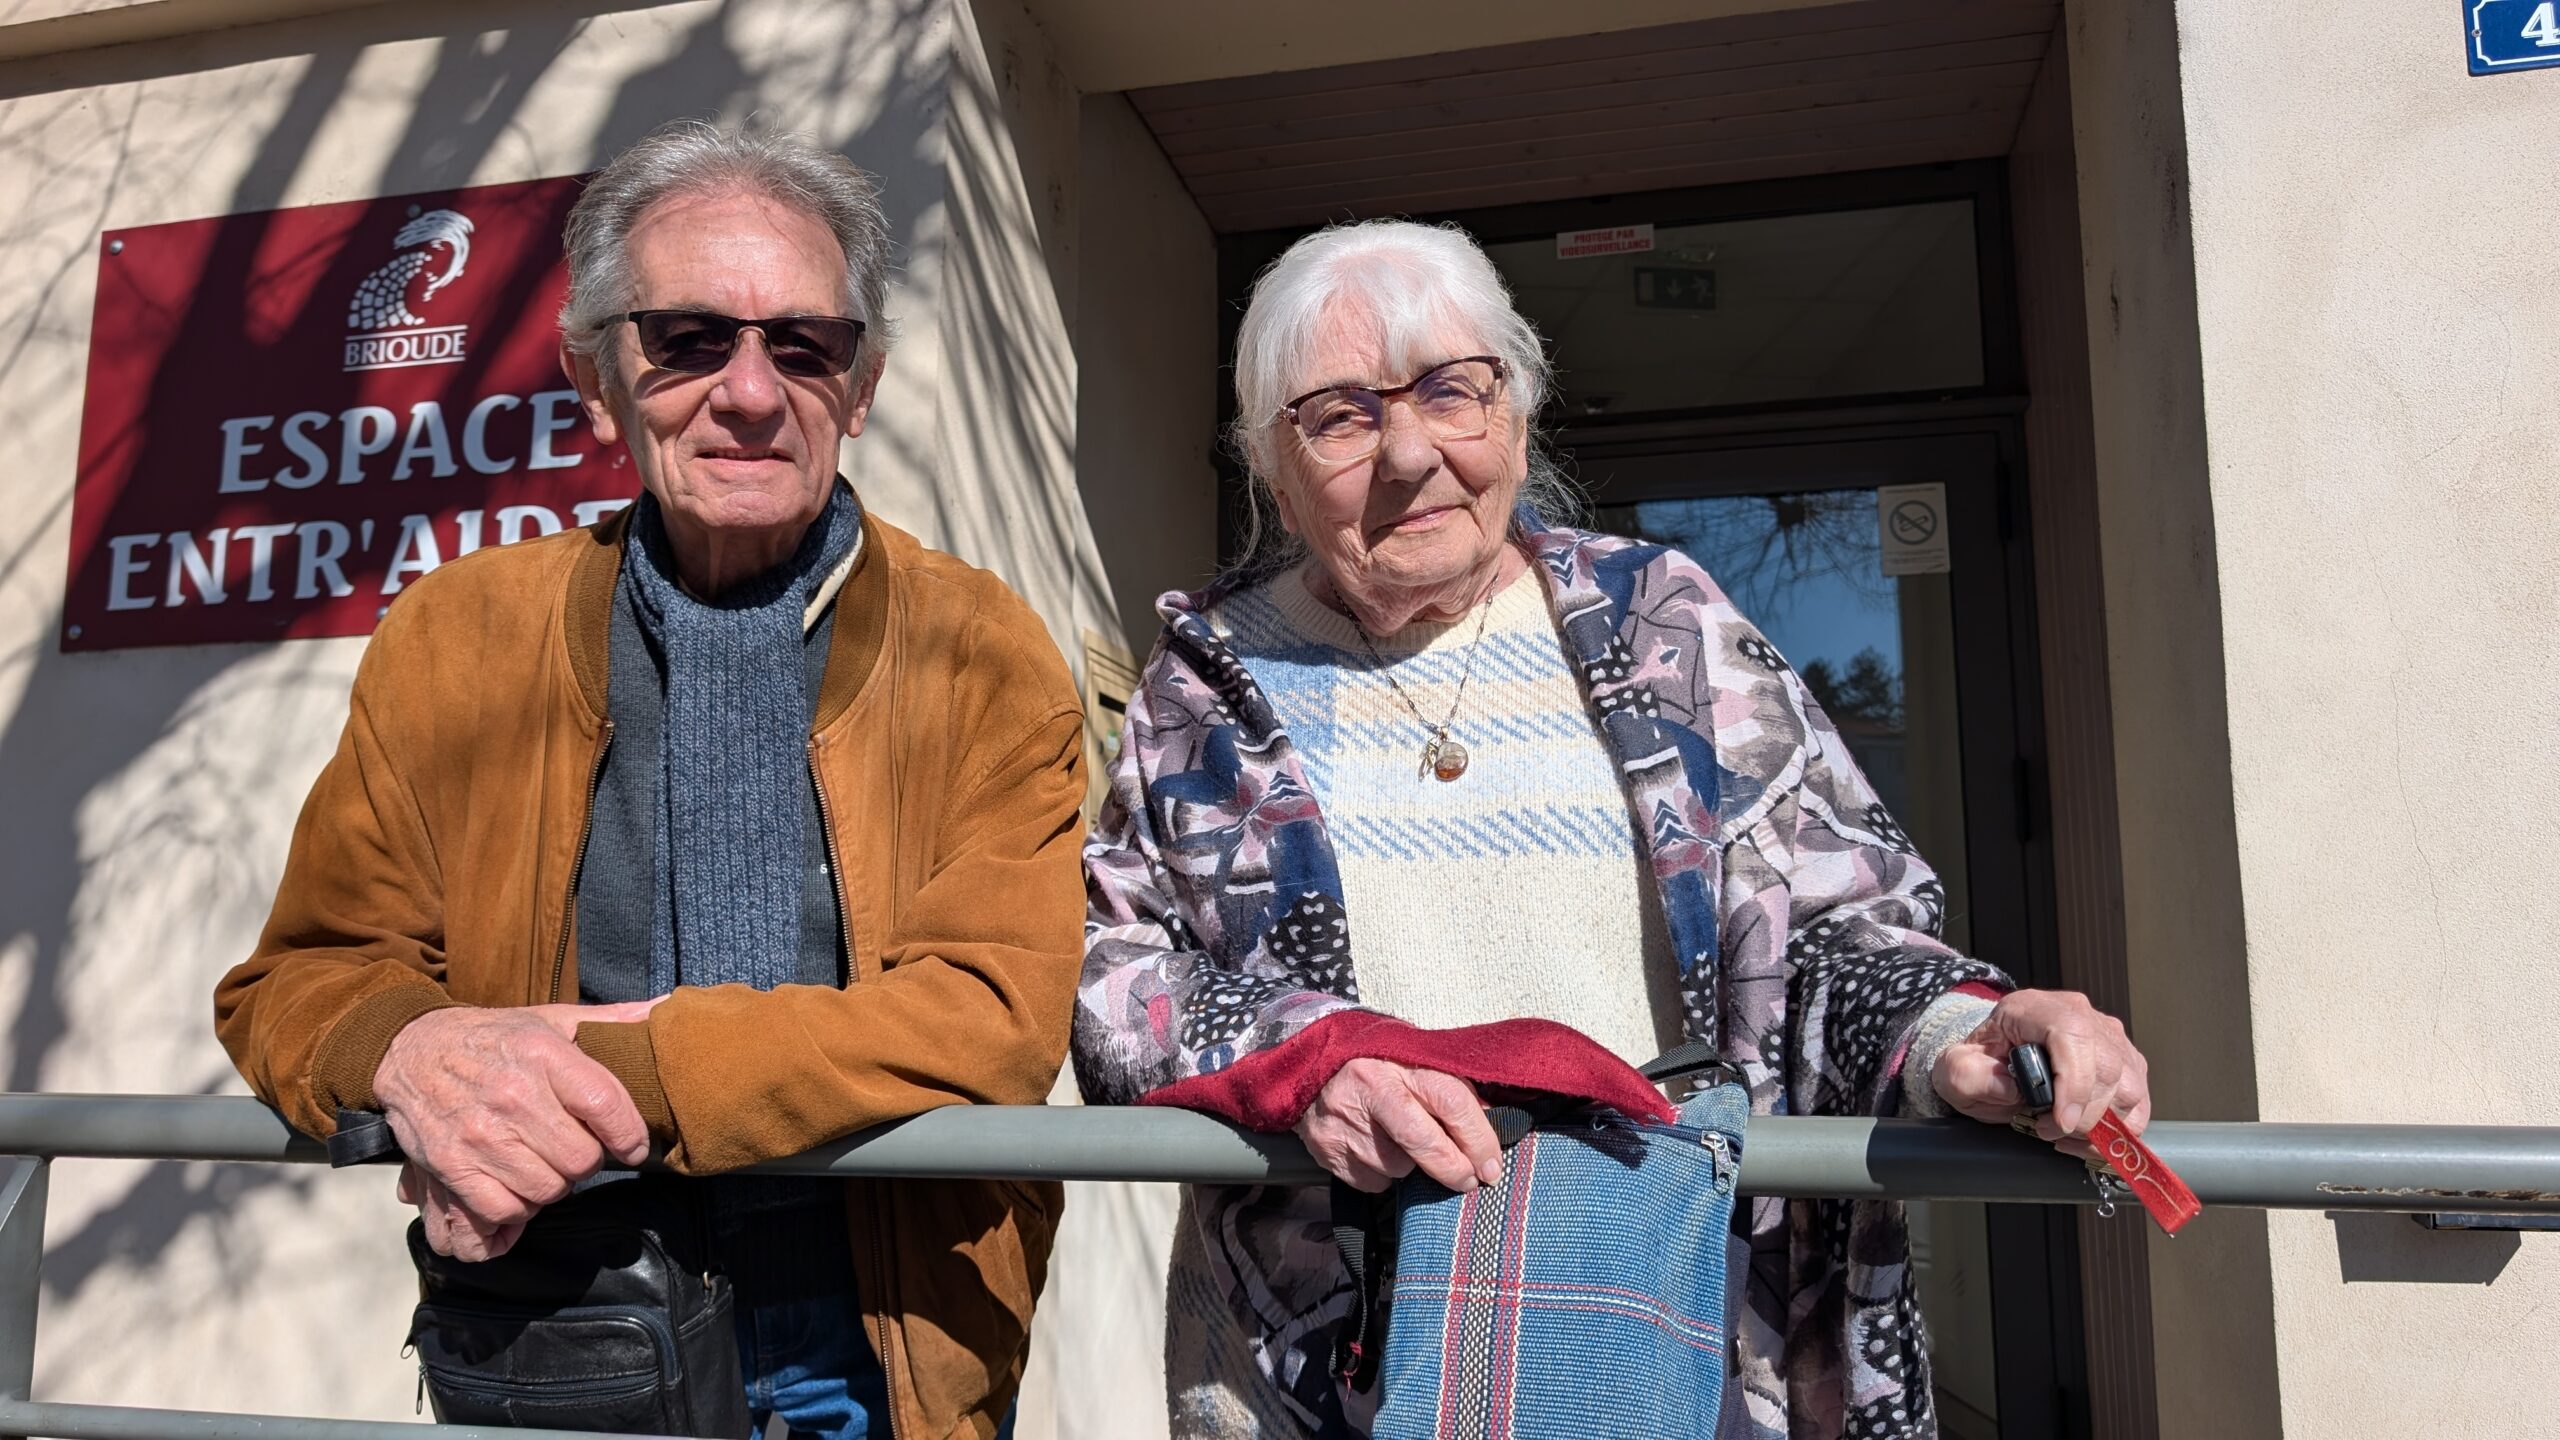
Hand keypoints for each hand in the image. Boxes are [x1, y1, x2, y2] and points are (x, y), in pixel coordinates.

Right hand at [375, 999, 660, 1259]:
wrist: (408, 1049)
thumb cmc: (492, 1038)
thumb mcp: (549, 1019)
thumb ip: (608, 1020)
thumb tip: (667, 1008)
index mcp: (542, 1054)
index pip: (606, 1103)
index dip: (630, 1135)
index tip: (633, 1146)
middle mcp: (512, 1094)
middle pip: (580, 1158)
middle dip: (587, 1160)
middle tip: (574, 1148)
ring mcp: (479, 1133)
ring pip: (546, 1189)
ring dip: (552, 1185)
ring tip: (544, 1164)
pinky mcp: (451, 1164)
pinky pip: (503, 1210)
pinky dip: (515, 1208)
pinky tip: (514, 1184)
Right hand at [1293, 1058, 1503, 1193]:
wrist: (1311, 1064)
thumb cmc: (1377, 1062)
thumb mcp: (1415, 1058)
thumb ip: (1450, 1085)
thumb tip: (1492, 1122)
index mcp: (1402, 1062)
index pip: (1452, 1102)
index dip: (1479, 1139)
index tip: (1492, 1164)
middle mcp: (1371, 1090)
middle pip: (1424, 1143)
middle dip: (1454, 1169)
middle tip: (1469, 1180)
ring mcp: (1345, 1123)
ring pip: (1397, 1168)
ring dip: (1409, 1165)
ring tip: (1399, 1141)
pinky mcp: (1327, 1149)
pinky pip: (1371, 1181)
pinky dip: (1381, 1173)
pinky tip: (1374, 1149)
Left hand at [1930, 989, 2150, 1160]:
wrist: (1994, 1061)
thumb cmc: (1979, 1063)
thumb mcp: (1955, 1070)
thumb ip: (1970, 1077)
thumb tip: (2010, 1089)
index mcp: (2034, 1008)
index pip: (2073, 1035)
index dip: (2075, 1083)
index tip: (2061, 1122)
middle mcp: (2080, 1015)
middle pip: (2108, 1067)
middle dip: (2084, 1114)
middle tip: (2047, 1131)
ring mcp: (2109, 1037)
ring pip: (2130, 1087)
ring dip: (2102, 1125)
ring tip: (2062, 1134)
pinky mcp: (2126, 1063)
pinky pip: (2138, 1102)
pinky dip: (2119, 1130)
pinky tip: (2086, 1138)